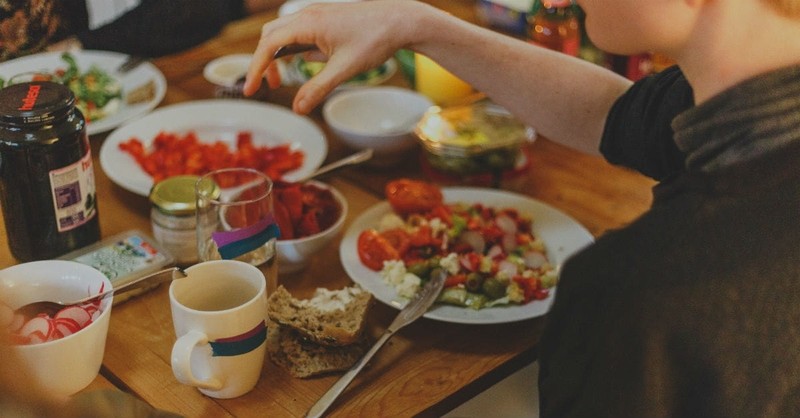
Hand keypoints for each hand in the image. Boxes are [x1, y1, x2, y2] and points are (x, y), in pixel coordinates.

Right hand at [244, 0, 427, 113]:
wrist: (401, 20)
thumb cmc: (375, 39)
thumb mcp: (345, 70)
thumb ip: (318, 89)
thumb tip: (298, 109)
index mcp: (309, 23)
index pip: (269, 45)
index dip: (256, 68)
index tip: (252, 89)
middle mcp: (309, 14)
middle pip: (271, 35)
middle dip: (264, 61)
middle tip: (269, 86)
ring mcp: (317, 14)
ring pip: (284, 32)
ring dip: (279, 55)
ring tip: (283, 80)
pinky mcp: (326, 18)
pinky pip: (301, 32)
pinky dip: (294, 49)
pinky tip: (308, 64)